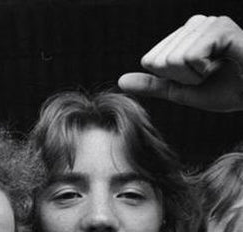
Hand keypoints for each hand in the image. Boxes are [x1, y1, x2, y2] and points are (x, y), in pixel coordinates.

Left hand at [118, 15, 242, 111]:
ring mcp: (208, 23)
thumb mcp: (183, 90)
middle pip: (159, 61)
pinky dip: (203, 70)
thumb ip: (153, 85)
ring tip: (219, 70)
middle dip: (183, 78)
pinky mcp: (222, 28)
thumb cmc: (228, 90)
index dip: (173, 78)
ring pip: (173, 59)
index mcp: (184, 35)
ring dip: (195, 75)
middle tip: (209, 75)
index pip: (151, 61)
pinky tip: (224, 64)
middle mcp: (195, 23)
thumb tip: (120, 82)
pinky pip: (189, 56)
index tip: (198, 77)